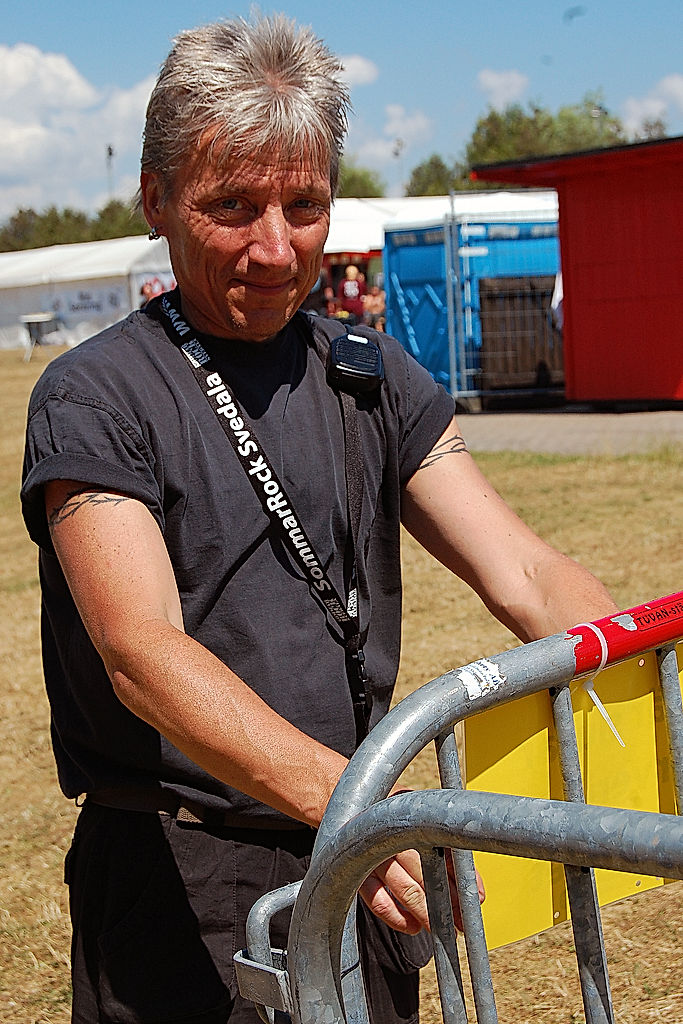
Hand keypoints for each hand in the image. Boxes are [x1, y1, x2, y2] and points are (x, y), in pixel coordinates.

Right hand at [358, 788, 485, 933]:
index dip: (463, 876)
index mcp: (412, 815)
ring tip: (441, 929)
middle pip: (428, 872)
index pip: (444, 848)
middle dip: (448, 900)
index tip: (477, 898)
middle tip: (462, 922)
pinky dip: (396, 917)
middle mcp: (393, 834)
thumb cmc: (388, 810)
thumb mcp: (416, 811)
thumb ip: (440, 839)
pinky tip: (412, 926)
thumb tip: (471, 879)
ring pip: (405, 889)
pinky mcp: (359, 873)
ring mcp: (373, 855)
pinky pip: (378, 901)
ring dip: (426, 913)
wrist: (343, 801)